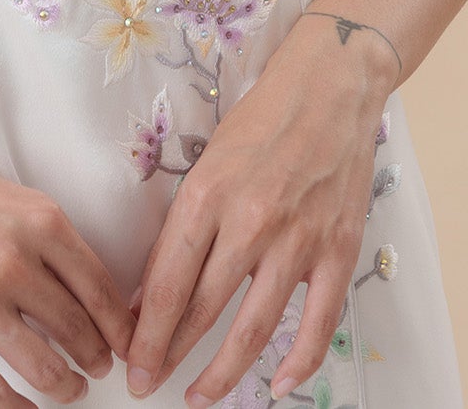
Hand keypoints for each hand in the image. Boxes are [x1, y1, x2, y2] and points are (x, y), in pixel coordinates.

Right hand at [0, 125, 137, 406]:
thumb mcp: (6, 195)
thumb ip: (44, 238)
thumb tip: (80, 287)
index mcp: (40, 221)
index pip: (102, 289)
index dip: (121, 326)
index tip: (127, 341)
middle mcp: (16, 261)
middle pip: (80, 332)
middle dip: (97, 358)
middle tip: (98, 367)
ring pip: (45, 368)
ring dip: (65, 386)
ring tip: (69, 387)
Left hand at [122, 21, 395, 404]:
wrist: (330, 88)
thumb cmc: (262, 120)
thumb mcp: (207, 162)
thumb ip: (185, 224)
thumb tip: (151, 288)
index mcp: (208, 194)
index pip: (166, 281)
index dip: (145, 331)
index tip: (130, 361)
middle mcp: (249, 221)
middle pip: (201, 310)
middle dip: (168, 355)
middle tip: (147, 383)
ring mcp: (297, 240)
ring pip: (253, 328)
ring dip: (222, 372)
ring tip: (199, 396)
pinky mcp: (337, 251)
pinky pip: (317, 323)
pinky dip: (297, 362)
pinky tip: (275, 385)